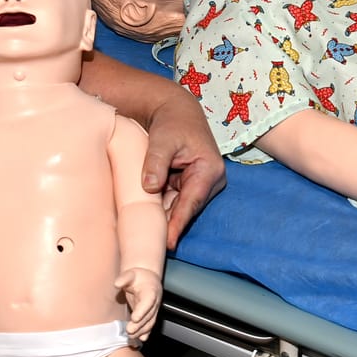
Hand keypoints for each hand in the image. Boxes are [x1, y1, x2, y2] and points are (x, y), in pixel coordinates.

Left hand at [117, 267, 162, 342]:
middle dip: (140, 324)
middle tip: (129, 331)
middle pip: (149, 315)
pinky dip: (146, 332)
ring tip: (131, 336)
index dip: (142, 311)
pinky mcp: (149, 314)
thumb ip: (124, 278)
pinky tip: (141, 339)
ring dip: (141, 330)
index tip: (134, 318)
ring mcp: (153, 309)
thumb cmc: (138, 276)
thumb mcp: (130, 273)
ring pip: (150, 322)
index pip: (148, 302)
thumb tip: (117, 283)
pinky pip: (149, 324)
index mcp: (151, 291)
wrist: (147, 279)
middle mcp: (154, 302)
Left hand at [142, 87, 225, 248]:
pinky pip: (174, 201)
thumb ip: (156, 162)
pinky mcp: (189, 185)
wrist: (176, 111)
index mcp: (210, 170)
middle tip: (152, 245)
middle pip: (187, 209)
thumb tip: (150, 186)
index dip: (179, 223)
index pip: (192, 202)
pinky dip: (162, 207)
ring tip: (146, 234)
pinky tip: (147, 217)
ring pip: (179, 207)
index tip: (169, 242)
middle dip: (170, 224)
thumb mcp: (162, 140)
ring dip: (164, 217)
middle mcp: (209, 181)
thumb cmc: (172, 122)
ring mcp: (200, 184)